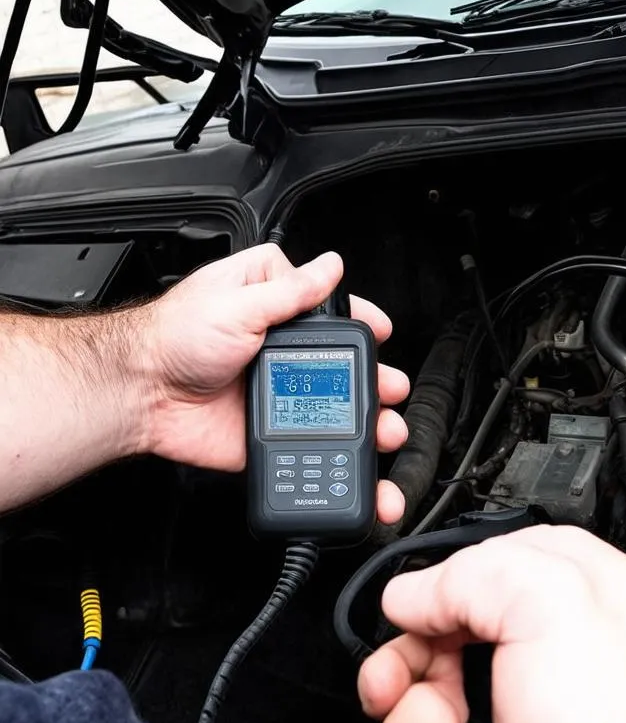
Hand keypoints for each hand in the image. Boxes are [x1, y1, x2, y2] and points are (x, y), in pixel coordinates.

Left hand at [140, 244, 408, 522]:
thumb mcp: (236, 300)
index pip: (328, 310)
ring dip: (365, 419)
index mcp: (272, 309)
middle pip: (340, 364)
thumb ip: (290, 289)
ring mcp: (276, 392)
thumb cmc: (171, 338)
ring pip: (332, 406)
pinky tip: (354, 457)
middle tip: (392, 388)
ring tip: (387, 428)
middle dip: (374, 379)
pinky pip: (308, 442)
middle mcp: (277, 350)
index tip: (380, 330)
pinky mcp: (268, 430)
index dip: (359, 321)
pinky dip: (334, 453)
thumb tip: (330, 265)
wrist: (137, 394)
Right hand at [358, 526, 625, 722]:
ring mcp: (522, 720)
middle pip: (449, 630)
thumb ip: (475, 573)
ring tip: (433, 716)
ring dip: (407, 698)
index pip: (490, 569)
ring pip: (426, 691)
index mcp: (576, 594)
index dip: (446, 583)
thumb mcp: (553, 596)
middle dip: (411, 643)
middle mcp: (548, 655)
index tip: (418, 604)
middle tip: (400, 661)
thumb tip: (412, 593)